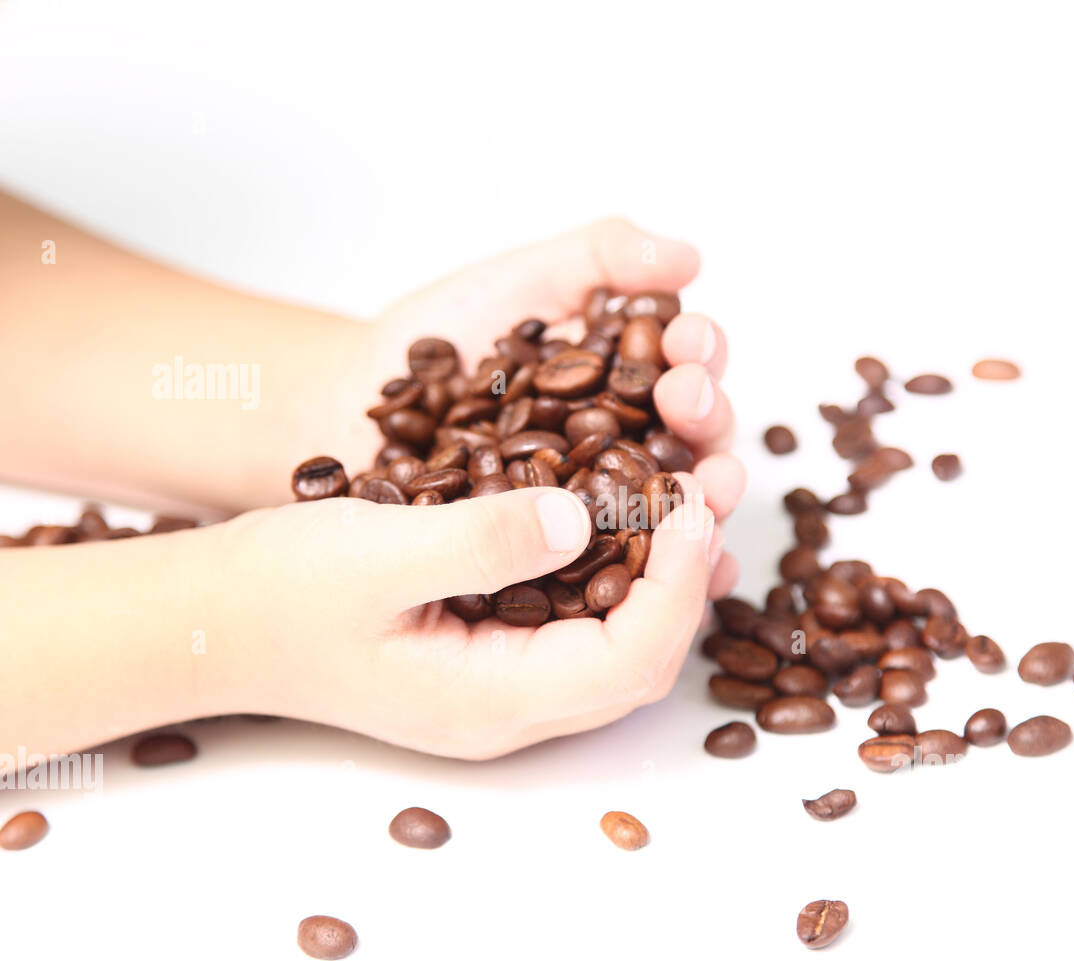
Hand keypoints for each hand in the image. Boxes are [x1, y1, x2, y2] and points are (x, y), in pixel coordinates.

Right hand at [209, 479, 716, 757]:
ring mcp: (500, 690)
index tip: (693, 502)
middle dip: (686, 580)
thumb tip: (583, 517)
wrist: (213, 621)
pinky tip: (626, 519)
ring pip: (620, 648)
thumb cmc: (279, 591)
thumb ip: (481, 541)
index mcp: (489, 699)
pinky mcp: (490, 659)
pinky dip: (620, 576)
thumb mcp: (376, 551)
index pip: (630, 660)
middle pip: (641, 663)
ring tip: (684, 500)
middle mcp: (507, 709)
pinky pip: (583, 628)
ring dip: (662, 579)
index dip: (678, 583)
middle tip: (703, 492)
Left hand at [325, 218, 744, 598]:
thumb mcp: (519, 280)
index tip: (687, 343)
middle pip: (695, 438)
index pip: (689, 366)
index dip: (701, 354)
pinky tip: (700, 573)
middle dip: (707, 418)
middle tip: (687, 401)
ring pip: (675, 507)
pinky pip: (628, 574)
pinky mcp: (569, 566)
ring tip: (707, 486)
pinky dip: (671, 576)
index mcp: (631, 377)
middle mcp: (631, 444)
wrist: (350, 403)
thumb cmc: (435, 339)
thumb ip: (601, 256)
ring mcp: (601, 508)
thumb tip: (691, 257)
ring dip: (704, 497)